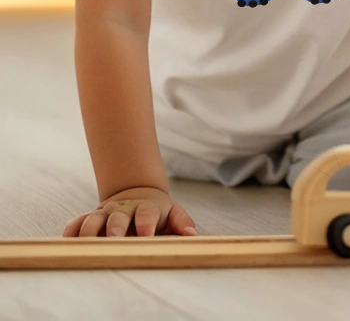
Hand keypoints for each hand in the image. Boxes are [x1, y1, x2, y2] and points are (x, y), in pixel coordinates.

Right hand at [63, 186, 197, 237]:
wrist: (137, 194)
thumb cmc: (157, 212)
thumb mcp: (173, 213)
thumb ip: (182, 222)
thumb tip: (192, 234)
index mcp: (146, 208)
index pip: (147, 214)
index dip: (147, 225)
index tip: (147, 237)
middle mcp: (124, 209)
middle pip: (118, 217)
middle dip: (115, 229)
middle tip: (115, 240)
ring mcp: (105, 212)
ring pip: (94, 219)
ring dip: (90, 232)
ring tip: (87, 245)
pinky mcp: (90, 217)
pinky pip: (77, 222)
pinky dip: (71, 231)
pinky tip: (68, 241)